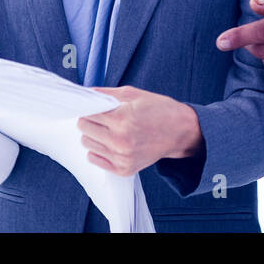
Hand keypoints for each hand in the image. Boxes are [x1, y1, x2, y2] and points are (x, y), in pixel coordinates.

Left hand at [78, 86, 202, 176]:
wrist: (180, 131)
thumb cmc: (159, 110)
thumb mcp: (134, 94)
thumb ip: (106, 94)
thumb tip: (85, 94)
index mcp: (122, 118)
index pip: (87, 113)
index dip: (90, 108)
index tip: (94, 108)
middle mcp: (120, 140)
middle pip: (83, 129)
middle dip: (90, 120)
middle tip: (104, 117)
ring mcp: (122, 157)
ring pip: (87, 144)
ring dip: (94, 135)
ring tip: (110, 130)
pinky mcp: (124, 169)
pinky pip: (95, 159)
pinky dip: (99, 150)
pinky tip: (112, 142)